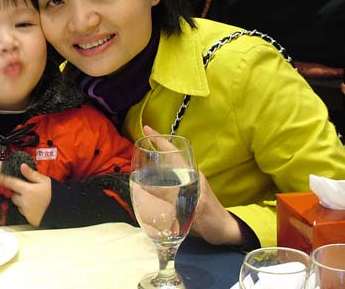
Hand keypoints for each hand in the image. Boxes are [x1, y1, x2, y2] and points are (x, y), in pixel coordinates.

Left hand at [0, 163, 51, 226]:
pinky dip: (27, 209)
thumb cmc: (55, 194)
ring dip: (22, 202)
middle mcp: (24, 202)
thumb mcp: (45, 181)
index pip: (11, 183)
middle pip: (14, 196)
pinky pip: (24, 213)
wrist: (63, 211)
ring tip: (34, 199)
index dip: (2, 180)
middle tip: (27, 190)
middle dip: (17, 193)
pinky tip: (36, 207)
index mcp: (27, 190)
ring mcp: (26, 212)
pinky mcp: (30, 219)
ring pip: (19, 205)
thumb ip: (31, 174)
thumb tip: (22, 166)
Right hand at [142, 126, 241, 245]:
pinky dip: (156, 182)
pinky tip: (148, 187)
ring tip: (139, 167)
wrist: (225, 233)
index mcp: (191, 175)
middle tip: (138, 148)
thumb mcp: (193, 206)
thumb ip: (172, 197)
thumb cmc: (212, 219)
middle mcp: (188, 178)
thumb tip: (148, 187)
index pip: (173, 153)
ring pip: (166, 172)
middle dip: (154, 151)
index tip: (147, 129)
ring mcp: (186, 187)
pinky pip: (166, 184)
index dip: (160, 140)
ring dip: (153, 167)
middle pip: (168, 160)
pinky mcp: (184, 197)